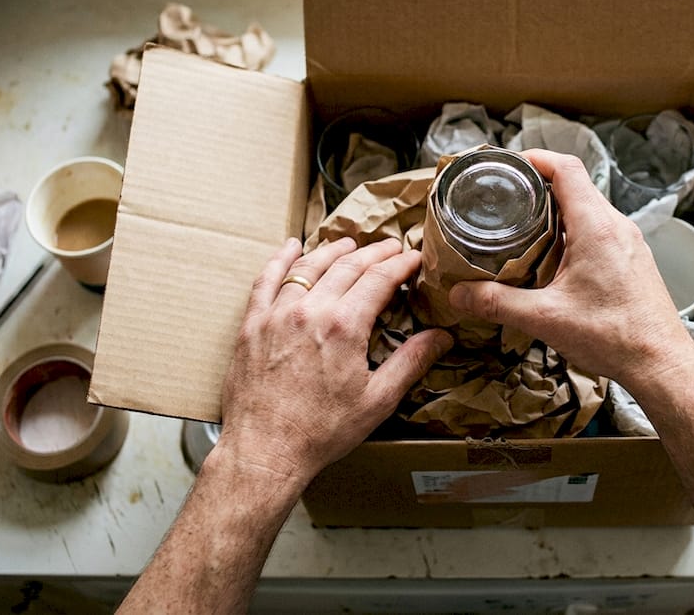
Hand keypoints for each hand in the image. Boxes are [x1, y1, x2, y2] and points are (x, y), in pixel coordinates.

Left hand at [216, 236, 451, 484]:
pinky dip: (280, 259)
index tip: (414, 258)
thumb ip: (411, 362)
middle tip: (391, 247)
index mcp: (344, 326)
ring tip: (351, 243)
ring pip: (309, 267)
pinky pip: (266, 280)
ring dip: (334, 250)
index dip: (401, 264)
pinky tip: (291, 247)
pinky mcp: (252, 325)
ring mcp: (277, 314)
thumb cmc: (320, 432)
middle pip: (347, 266)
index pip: (379, 279)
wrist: (264, 452)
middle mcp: (310, 310)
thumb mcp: (377, 401)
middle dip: (374, 253)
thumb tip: (441, 337)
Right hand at [448, 149, 693, 390]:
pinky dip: (574, 232)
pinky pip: (601, 231)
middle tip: (506, 198)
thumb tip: (458, 295)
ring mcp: (629, 242)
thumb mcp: (545, 319)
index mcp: (596, 226)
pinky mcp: (634, 260)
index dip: (535, 158)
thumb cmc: (613, 336)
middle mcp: (616, 226)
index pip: (566, 168)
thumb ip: (498, 303)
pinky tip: (554, 258)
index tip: (508, 165)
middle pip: (576, 185)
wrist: (661, 363)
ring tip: (523, 227)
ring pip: (589, 209)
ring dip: (557, 212)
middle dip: (538, 186)